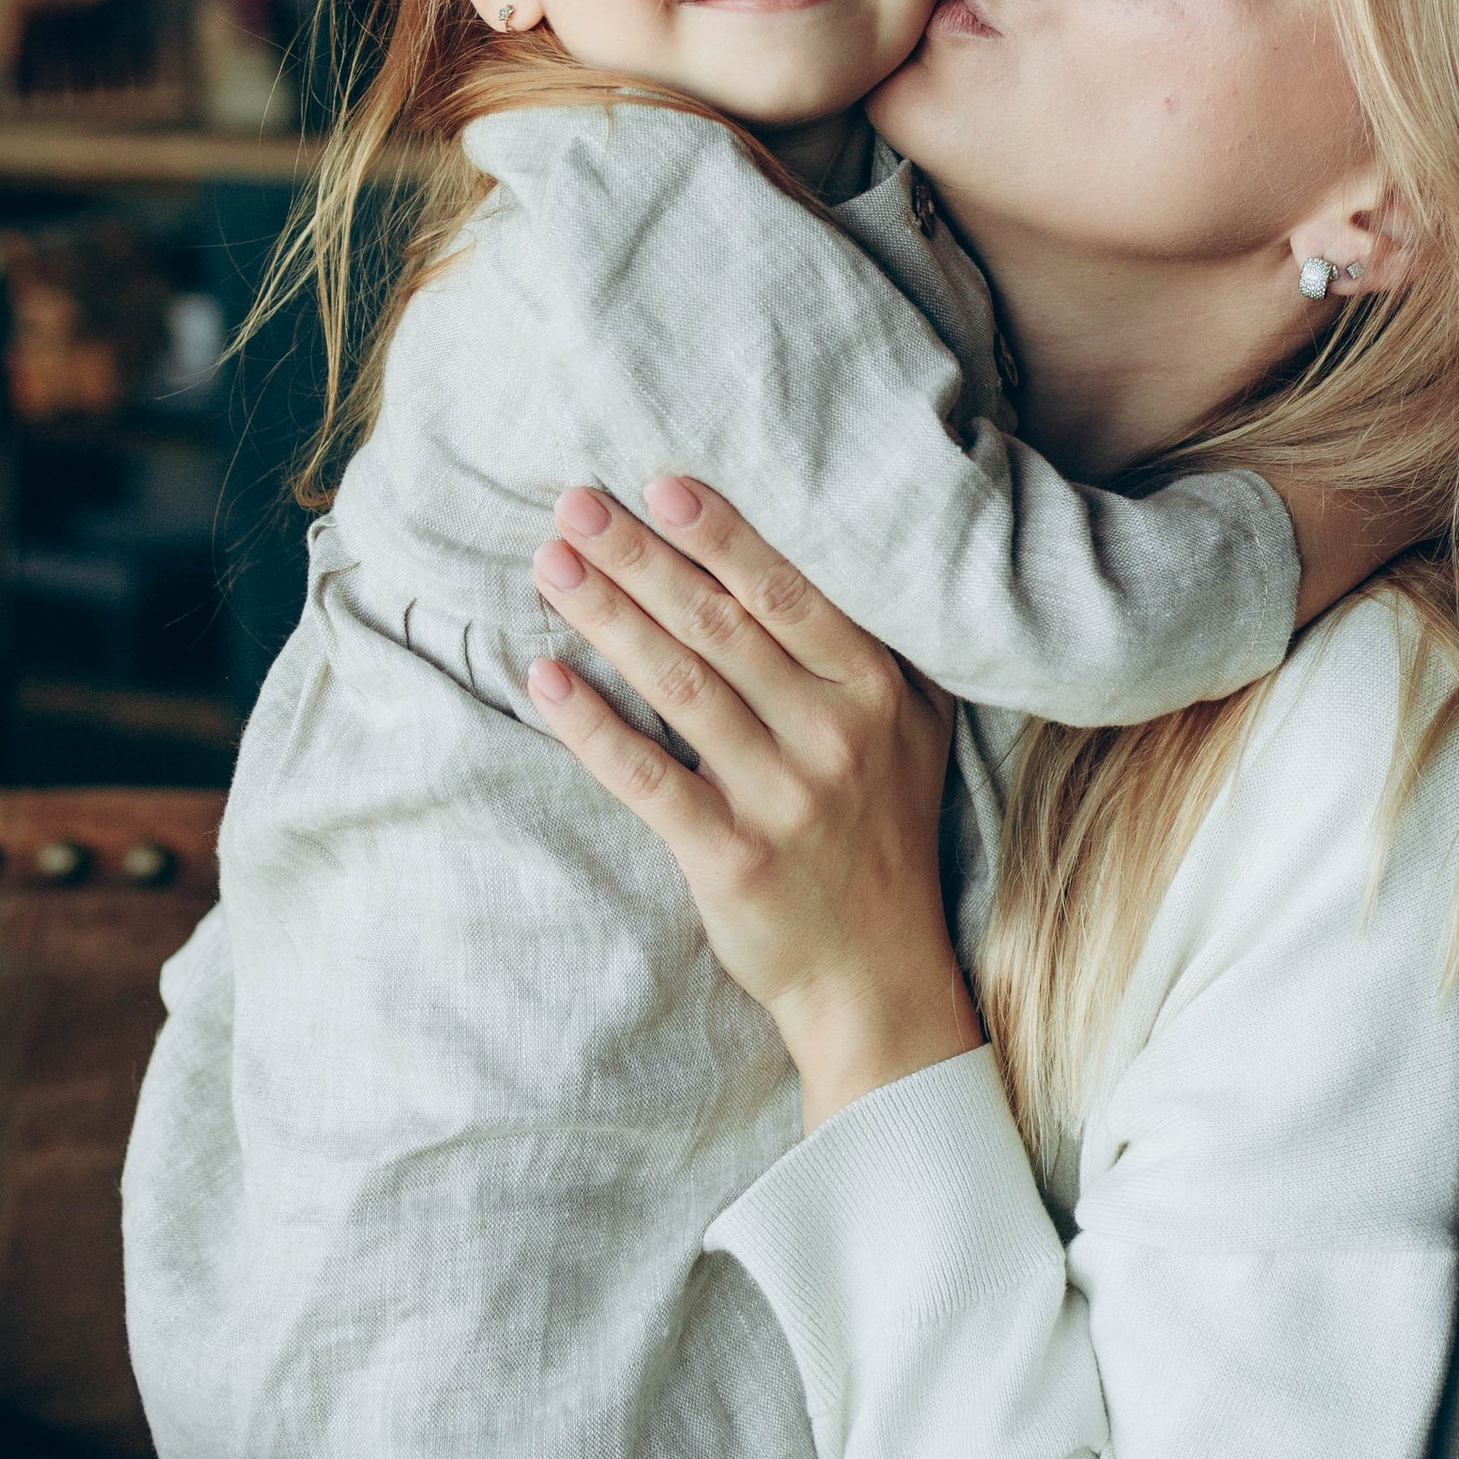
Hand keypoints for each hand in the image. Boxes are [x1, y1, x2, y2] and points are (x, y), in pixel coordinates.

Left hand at [525, 479, 983, 1126]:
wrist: (877, 974)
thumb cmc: (881, 831)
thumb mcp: (913, 729)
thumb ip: (869, 647)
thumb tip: (801, 543)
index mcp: (880, 691)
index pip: (789, 594)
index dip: (723, 536)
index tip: (660, 484)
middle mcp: (836, 737)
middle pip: (721, 627)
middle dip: (641, 559)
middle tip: (575, 503)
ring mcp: (784, 800)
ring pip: (680, 688)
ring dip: (608, 619)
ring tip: (550, 566)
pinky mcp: (730, 860)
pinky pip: (647, 778)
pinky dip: (592, 727)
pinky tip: (546, 680)